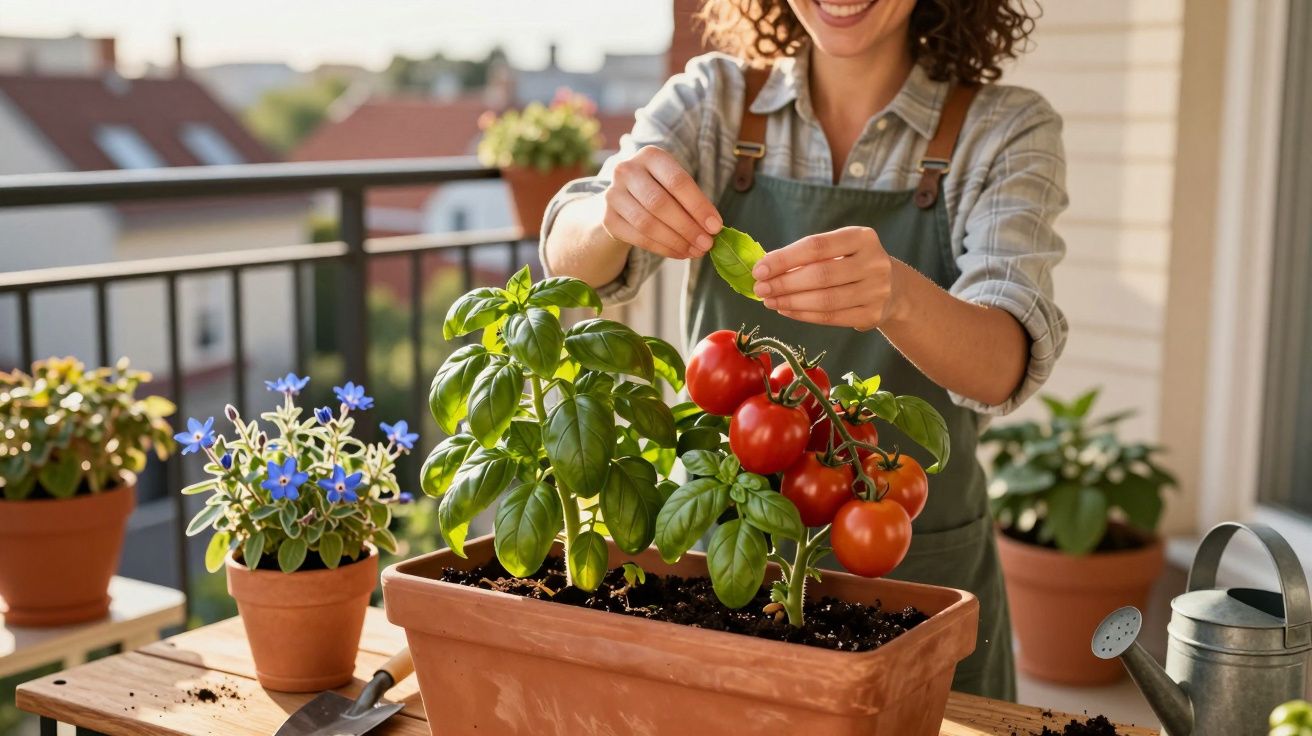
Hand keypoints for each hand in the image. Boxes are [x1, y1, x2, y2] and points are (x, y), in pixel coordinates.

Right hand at [602, 146, 722, 259]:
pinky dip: (662, 249)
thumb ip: (693, 203)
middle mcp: (627, 170)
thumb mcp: (675, 186)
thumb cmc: (659, 190)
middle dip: (687, 227)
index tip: (715, 227)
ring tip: (695, 251)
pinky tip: (679, 253)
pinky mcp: (608, 219)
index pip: (677, 181)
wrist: (623, 200)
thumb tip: (713, 230)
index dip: (698, 206)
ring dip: (675, 241)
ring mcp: (613, 194)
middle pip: (660, 203)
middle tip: (706, 244)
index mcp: (650, 155)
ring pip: (647, 223)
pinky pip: (638, 238)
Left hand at [751, 226, 901, 329]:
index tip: (759, 268)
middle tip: (760, 288)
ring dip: (790, 301)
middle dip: (783, 283)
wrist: (894, 288)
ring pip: (824, 300)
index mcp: (863, 238)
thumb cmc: (853, 263)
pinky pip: (830, 318)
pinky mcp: (872, 315)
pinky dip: (803, 315)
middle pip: (820, 275)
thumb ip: (808, 255)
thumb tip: (766, 267)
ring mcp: (876, 291)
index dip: (784, 259)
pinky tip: (786, 309)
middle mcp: (874, 263)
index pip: (816, 246)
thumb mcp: (839, 249)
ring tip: (769, 300)